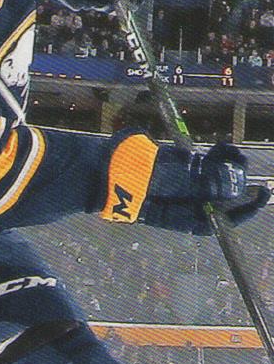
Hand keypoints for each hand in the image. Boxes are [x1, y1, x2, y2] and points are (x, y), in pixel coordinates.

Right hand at [141, 141, 270, 233]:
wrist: (106, 170)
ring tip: (230, 149)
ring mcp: (185, 185)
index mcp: (189, 218)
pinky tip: (221, 146)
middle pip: (223, 195)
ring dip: (228, 163)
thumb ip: (208, 183)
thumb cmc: (136, 182)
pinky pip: (206, 165)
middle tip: (242, 161)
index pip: (224, 218)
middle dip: (236, 178)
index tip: (261, 193)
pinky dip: (216, 156)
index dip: (246, 207)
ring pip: (216, 177)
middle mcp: (190, 204)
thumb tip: (239, 182)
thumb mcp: (176, 183)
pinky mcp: (180, 168)